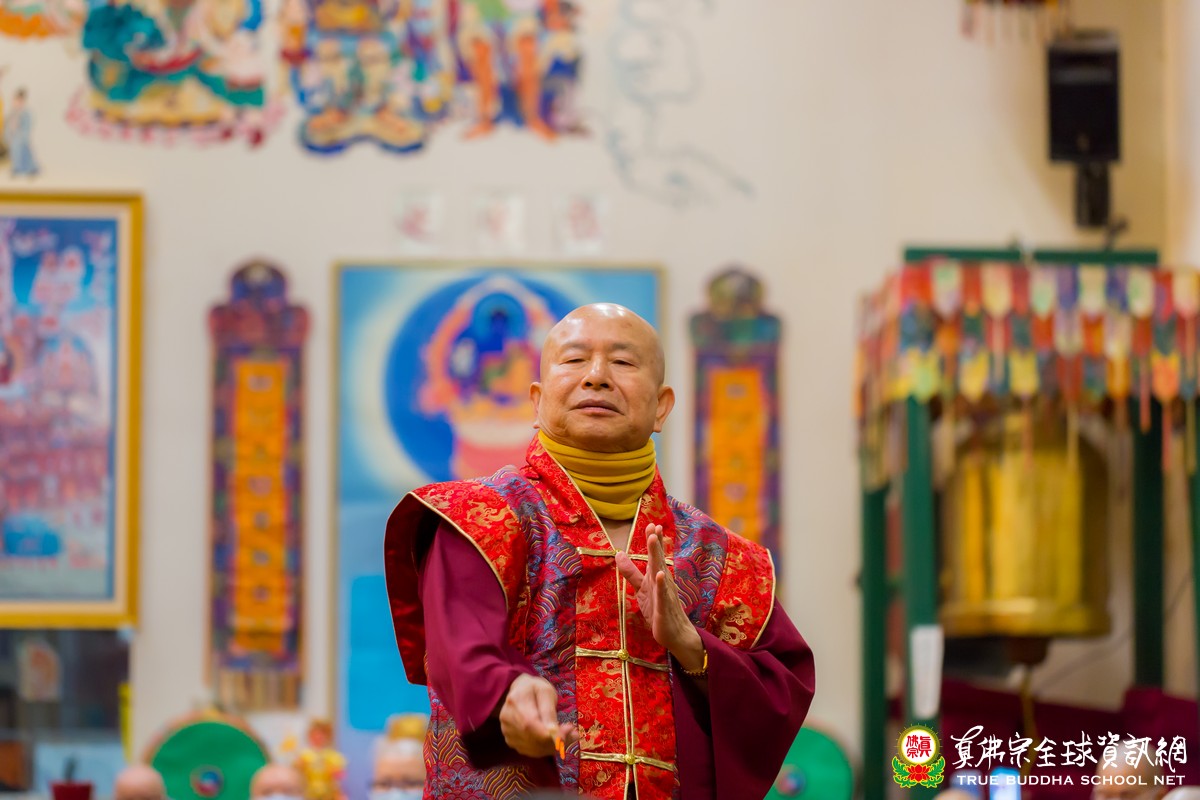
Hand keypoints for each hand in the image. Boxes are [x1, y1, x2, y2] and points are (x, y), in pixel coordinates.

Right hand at [499, 673, 577, 757]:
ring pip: (532, 748)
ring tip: (569, 737)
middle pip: (531, 739)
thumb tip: (553, 732)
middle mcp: (507, 718)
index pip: (529, 724)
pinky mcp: (511, 741)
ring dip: (554, 747)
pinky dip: (546, 749)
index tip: (569, 731)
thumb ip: (549, 711)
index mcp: (515, 701)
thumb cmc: (535, 689)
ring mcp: (507, 731)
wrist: (520, 692)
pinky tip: (556, 741)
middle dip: (556, 741)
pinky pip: (530, 751)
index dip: (549, 734)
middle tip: (574, 735)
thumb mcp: (546, 692)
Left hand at [615, 525, 704, 671]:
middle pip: (658, 560)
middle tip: (654, 526)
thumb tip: (618, 554)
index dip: (653, 541)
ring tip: (654, 541)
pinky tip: (660, 575)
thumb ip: (631, 572)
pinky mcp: (663, 609)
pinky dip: (662, 585)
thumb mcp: (642, 588)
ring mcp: (665, 595)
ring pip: (660, 573)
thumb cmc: (659, 610)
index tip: (651, 524)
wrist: (675, 634)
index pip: (656, 555)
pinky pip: (663, 596)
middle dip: (655, 543)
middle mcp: (663, 582)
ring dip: (657, 557)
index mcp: (657, 576)